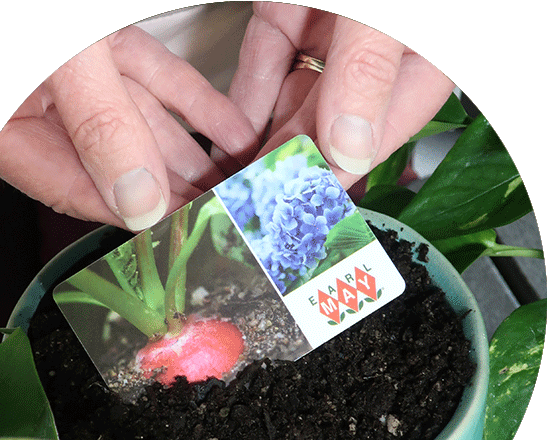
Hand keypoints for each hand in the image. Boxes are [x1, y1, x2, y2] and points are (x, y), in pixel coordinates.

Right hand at [0, 25, 258, 230]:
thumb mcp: (62, 53)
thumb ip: (100, 125)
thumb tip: (138, 200)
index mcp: (3, 119)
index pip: (75, 188)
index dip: (132, 211)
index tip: (181, 224)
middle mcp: (35, 103)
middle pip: (114, 161)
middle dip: (174, 186)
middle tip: (220, 208)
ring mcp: (69, 73)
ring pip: (140, 124)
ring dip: (193, 151)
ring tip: (235, 177)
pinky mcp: (97, 45)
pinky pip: (151, 80)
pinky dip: (193, 103)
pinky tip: (229, 129)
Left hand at [226, 2, 454, 188]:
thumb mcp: (386, 13)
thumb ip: (367, 71)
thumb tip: (349, 148)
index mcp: (419, 64)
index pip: (374, 138)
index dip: (336, 177)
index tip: (303, 210)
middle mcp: (371, 58)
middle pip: (326, 129)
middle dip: (290, 170)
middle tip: (259, 208)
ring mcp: (329, 37)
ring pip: (292, 105)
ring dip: (263, 147)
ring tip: (237, 188)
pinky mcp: (289, 13)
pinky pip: (265, 64)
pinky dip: (247, 101)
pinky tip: (231, 141)